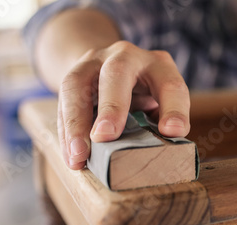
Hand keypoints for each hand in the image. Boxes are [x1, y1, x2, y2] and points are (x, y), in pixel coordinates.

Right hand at [57, 41, 190, 169]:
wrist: (111, 65)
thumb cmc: (146, 93)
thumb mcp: (161, 101)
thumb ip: (162, 121)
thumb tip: (159, 153)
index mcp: (158, 65)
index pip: (170, 84)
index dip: (173, 109)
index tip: (172, 132)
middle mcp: (126, 56)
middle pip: (117, 73)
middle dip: (111, 106)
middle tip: (105, 136)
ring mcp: (94, 62)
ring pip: (78, 85)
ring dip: (76, 123)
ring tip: (78, 155)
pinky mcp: (72, 75)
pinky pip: (63, 101)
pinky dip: (66, 131)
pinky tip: (71, 156)